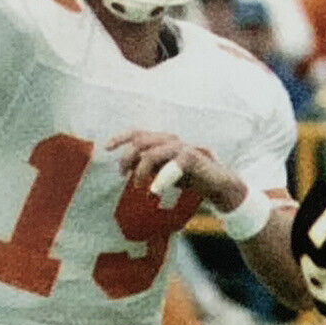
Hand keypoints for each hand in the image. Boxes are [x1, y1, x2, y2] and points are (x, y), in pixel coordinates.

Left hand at [107, 131, 245, 210]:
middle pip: (141, 141)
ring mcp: (182, 147)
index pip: (139, 133)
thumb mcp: (164, 172)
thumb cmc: (191, 177)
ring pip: (152, 153)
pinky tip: (155, 191)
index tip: (107, 147)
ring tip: (140, 188)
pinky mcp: (192, 157)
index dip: (121, 137)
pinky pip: (172, 164)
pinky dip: (161, 179)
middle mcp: (171, 140)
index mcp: (163, 142)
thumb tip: (128, 170)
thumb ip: (148, 168)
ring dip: (142, 171)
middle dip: (128, 158)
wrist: (218, 184)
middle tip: (124, 176)